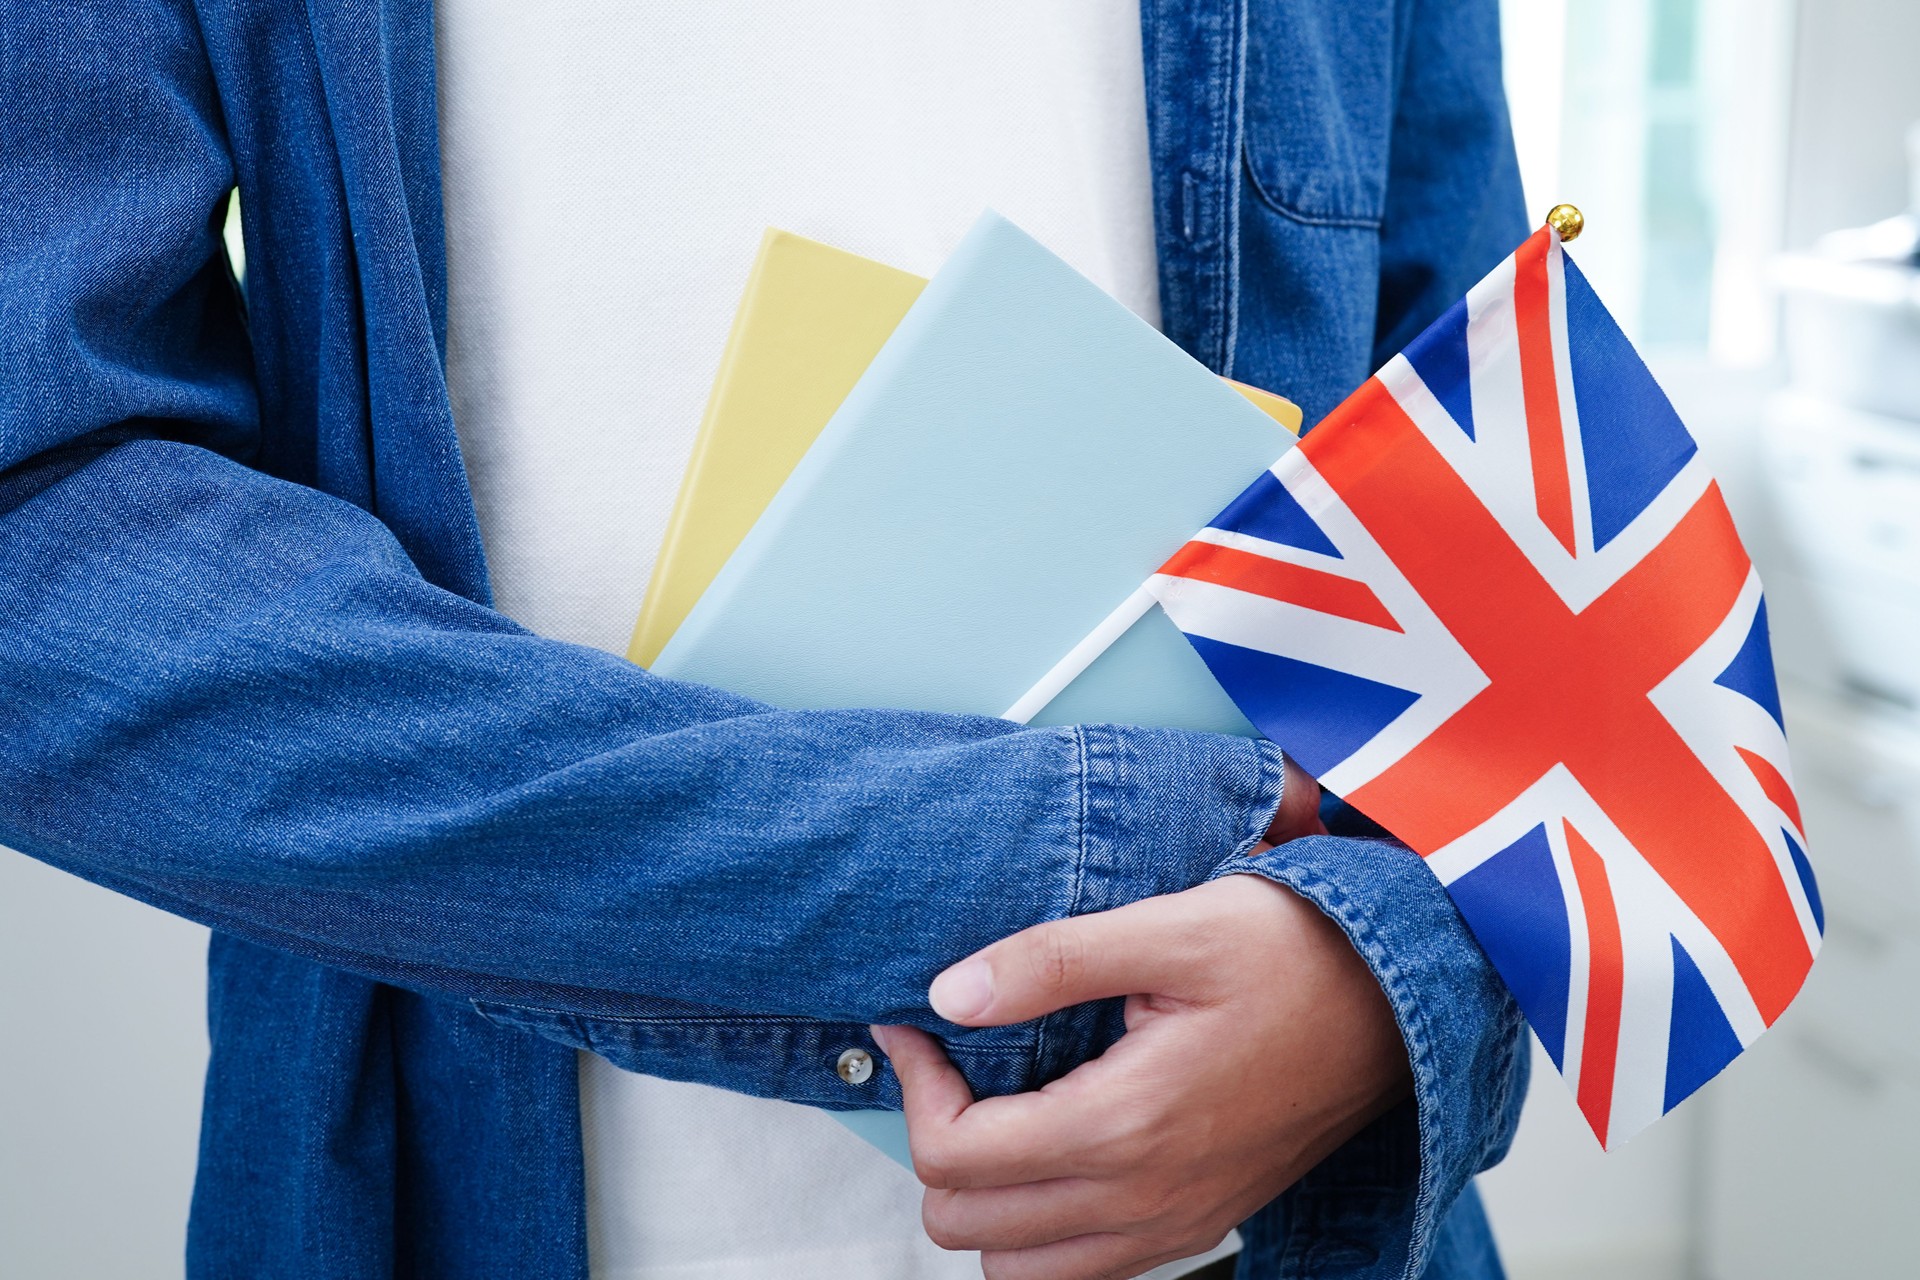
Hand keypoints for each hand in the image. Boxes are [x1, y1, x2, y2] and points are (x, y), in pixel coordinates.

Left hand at [874, 779, 1405, 1278]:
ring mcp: (1176, 1224)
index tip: (918, 1025)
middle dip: (935, 1141)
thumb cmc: (1297, 951)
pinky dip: (1042, 1231)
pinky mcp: (1199, 1225)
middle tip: (953, 1064)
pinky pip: (1085, 1272)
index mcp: (1126, 1124)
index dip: (913, 1086)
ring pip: (1016, 1271)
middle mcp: (1146, 1198)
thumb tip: (949, 994)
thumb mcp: (1171, 925)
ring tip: (997, 1111)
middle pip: (965, 1227)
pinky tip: (1057, 1147)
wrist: (1404, 998)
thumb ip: (1050, 961)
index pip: (953, 1157)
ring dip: (984, 1199)